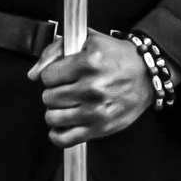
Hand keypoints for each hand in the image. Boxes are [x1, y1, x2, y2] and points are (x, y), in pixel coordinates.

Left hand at [30, 32, 155, 143]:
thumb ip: (55, 51)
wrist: (147, 75)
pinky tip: (64, 124)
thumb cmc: (118, 57)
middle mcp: (92, 88)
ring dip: (56, 111)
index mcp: (89, 62)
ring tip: (67, 104)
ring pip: (52, 117)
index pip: (48, 76)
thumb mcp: (88, 41)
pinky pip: (65, 139)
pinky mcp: (100, 128)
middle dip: (54, 92)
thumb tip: (33, 74)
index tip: (62, 75)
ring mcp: (96, 111)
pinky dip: (58, 134)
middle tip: (68, 88)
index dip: (53, 75)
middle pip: (48, 97)